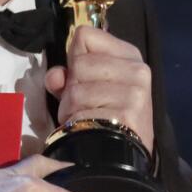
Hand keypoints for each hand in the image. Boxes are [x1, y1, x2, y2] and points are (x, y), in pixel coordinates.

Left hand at [45, 25, 153, 154]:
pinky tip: (89, 130)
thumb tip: (55, 76)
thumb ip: (67, 75)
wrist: (125, 156)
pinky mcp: (125, 115)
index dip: (75, 58)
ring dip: (71, 110)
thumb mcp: (88, 88)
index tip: (84, 77)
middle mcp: (136, 70)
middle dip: (72, 88)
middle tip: (84, 105)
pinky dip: (76, 125)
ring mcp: (133, 93)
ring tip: (86, 119)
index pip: (85, 35)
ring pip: (76, 90)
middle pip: (78, 63)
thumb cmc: (106, 116)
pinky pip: (80, 113)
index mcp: (129, 55)